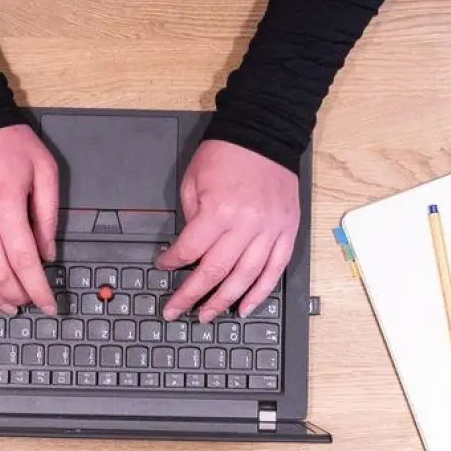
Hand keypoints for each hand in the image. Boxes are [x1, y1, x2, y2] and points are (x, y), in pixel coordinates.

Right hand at [0, 124, 58, 314]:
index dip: (38, 288)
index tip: (49, 304)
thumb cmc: (6, 139)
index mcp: (6, 205)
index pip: (24, 260)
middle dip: (17, 294)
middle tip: (30, 302)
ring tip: (6, 304)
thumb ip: (48, 214)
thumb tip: (47, 251)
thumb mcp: (44, 169)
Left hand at [157, 140, 298, 322]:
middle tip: (176, 311)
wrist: (264, 135)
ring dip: (224, 301)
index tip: (163, 267)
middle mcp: (246, 226)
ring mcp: (270, 231)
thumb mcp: (194, 180)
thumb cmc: (226, 154)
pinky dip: (260, 292)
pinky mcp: (288, 231)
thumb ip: (191, 216)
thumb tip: (190, 247)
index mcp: (218, 211)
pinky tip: (245, 307)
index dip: (172, 262)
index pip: (190, 249)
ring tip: (207, 316)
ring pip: (246, 278)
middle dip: (192, 295)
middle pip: (215, 271)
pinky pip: (275, 269)